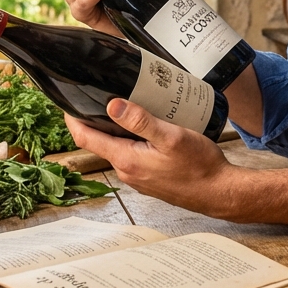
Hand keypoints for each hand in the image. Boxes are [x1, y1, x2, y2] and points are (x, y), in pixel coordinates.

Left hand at [64, 98, 241, 216]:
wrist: (219, 193)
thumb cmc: (199, 167)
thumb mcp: (171, 137)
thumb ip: (141, 121)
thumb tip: (112, 106)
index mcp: (127, 159)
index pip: (85, 138)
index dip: (72, 118)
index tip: (68, 101)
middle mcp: (128, 171)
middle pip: (100, 142)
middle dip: (96, 119)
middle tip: (102, 94)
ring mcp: (138, 177)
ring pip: (118, 148)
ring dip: (117, 129)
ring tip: (129, 106)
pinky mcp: (150, 178)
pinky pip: (133, 155)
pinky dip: (133, 140)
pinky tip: (149, 129)